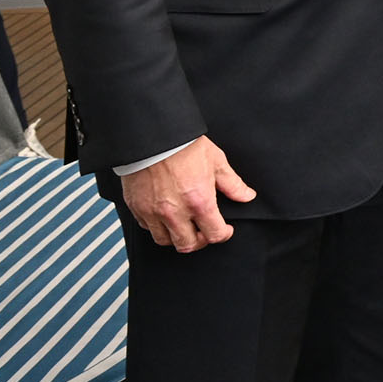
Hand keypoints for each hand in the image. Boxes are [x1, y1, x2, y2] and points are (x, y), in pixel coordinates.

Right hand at [121, 136, 256, 250]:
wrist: (153, 136)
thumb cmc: (184, 146)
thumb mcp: (217, 161)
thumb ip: (233, 184)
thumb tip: (247, 196)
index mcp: (199, 202)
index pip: (214, 234)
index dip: (224, 234)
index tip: (226, 229)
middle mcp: (175, 212)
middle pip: (187, 245)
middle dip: (200, 241)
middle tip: (204, 231)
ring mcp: (153, 212)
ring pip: (165, 240)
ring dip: (177, 237)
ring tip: (184, 226)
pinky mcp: (136, 207)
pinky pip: (146, 227)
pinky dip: (157, 227)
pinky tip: (165, 216)